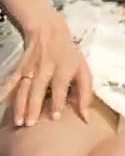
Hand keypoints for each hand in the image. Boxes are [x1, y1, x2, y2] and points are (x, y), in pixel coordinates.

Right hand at [0, 8, 93, 127]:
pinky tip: (0, 103)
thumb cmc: (70, 57)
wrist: (49, 32)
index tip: (54, 117)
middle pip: (38, 88)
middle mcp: (46, 69)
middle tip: (30, 124)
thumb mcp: (83, 71)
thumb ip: (85, 94)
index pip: (60, 86)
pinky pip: (11, 82)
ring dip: (19, 105)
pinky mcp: (20, 69)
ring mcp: (31, 69)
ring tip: (18, 122)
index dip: (58, 101)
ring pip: (23, 88)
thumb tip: (86, 118)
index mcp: (64, 69)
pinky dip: (4, 92)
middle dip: (33, 106)